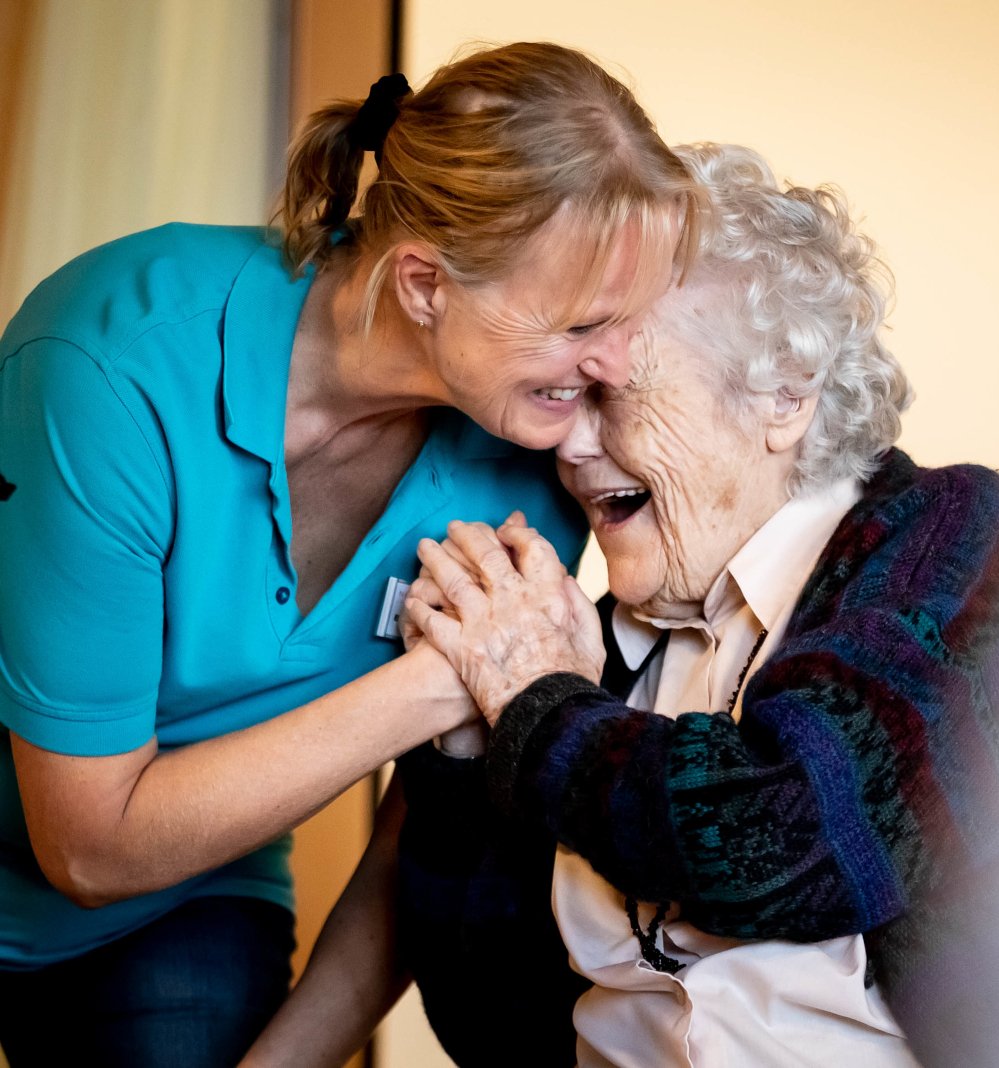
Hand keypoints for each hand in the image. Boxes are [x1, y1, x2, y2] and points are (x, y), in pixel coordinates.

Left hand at [405, 514, 604, 722]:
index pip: (532, 550)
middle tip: (456, 528)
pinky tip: (413, 600)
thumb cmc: (571, 684)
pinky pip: (433, 620)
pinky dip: (420, 608)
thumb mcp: (591, 641)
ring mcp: (483, 621)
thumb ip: (578, 606)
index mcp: (547, 596)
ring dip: (435, 559)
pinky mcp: (460, 646)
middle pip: (485, 554)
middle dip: (468, 536)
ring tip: (425, 547)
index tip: (507, 531)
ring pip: (452, 578)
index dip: (518, 535)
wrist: (546, 717)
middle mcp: (512, 600)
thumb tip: (565, 581)